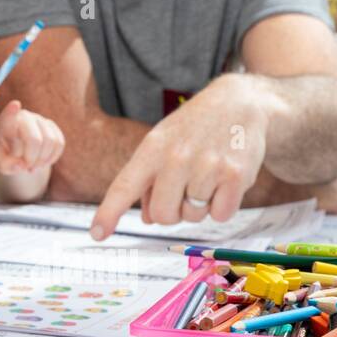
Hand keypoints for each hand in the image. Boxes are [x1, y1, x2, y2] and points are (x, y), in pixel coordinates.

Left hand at [0, 100, 64, 175]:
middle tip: (26, 167)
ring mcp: (39, 119)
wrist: (10, 148)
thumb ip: (3, 164)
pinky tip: (41, 163)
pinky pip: (59, 143)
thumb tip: (21, 165)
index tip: (15, 105)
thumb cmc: (0, 152)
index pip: (7, 117)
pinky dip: (52, 157)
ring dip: (43, 160)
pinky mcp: (51, 126)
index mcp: (4, 124)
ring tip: (32, 167)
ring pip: (51, 141)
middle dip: (32, 158)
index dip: (11, 111)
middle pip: (34, 139)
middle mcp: (23, 117)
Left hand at [90, 76, 267, 239]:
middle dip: (171, 211)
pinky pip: (220, 215)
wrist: (239, 102)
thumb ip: (149, 181)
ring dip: (199, 206)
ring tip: (206, 177)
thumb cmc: (193, 129)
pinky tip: (224, 181)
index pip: (124, 187)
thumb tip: (147, 219)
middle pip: (162, 215)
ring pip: (193, 217)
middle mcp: (176, 158)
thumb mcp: (162, 144)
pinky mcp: (236, 176)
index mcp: (152, 149)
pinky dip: (222, 206)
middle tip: (182, 191)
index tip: (97, 234)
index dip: (108, 213)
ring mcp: (207, 166)